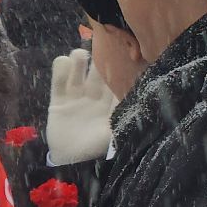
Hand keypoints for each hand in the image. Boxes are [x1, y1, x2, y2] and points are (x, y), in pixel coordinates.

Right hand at [47, 49, 118, 164]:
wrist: (71, 164)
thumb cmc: (98, 149)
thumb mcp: (117, 132)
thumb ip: (128, 117)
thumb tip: (148, 102)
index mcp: (112, 103)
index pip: (117, 79)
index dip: (119, 64)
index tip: (121, 48)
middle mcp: (95, 97)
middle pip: (97, 71)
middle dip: (99, 57)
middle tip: (100, 42)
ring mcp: (76, 98)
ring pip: (77, 72)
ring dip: (78, 60)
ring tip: (79, 54)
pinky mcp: (58, 101)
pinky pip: (58, 82)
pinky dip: (60, 70)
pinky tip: (63, 62)